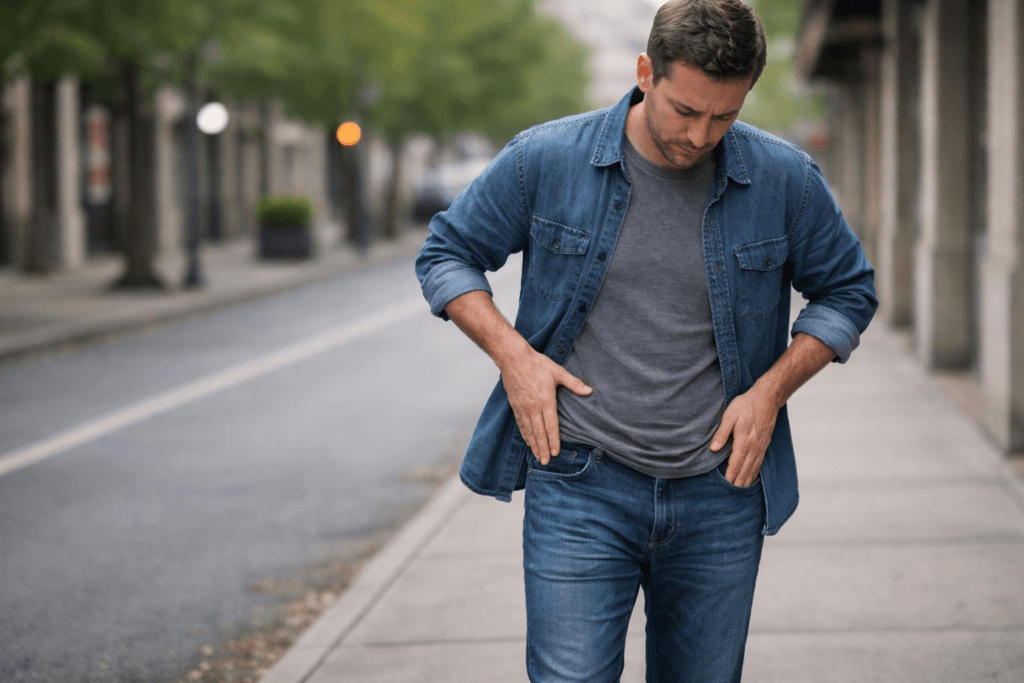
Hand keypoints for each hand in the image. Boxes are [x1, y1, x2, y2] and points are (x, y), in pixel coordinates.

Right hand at [499, 348, 591, 463]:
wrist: (513, 359)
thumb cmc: (537, 364)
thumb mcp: (558, 372)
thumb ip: (574, 383)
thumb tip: (589, 391)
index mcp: (546, 400)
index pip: (551, 425)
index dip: (554, 440)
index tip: (555, 452)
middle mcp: (533, 407)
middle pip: (539, 432)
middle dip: (543, 448)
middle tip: (545, 462)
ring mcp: (523, 407)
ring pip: (528, 431)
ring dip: (533, 445)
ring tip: (537, 456)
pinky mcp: (515, 406)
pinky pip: (520, 424)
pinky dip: (524, 435)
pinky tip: (528, 442)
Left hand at [710, 386, 778, 486]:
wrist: (767, 398)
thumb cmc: (746, 405)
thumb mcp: (729, 416)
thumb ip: (722, 433)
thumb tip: (714, 449)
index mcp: (744, 441)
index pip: (735, 464)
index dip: (730, 476)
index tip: (725, 486)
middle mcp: (754, 447)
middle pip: (745, 470)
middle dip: (738, 482)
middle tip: (732, 494)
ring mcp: (761, 446)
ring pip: (754, 467)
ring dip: (747, 479)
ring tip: (741, 489)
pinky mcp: (765, 443)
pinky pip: (760, 462)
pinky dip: (755, 472)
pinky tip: (752, 476)